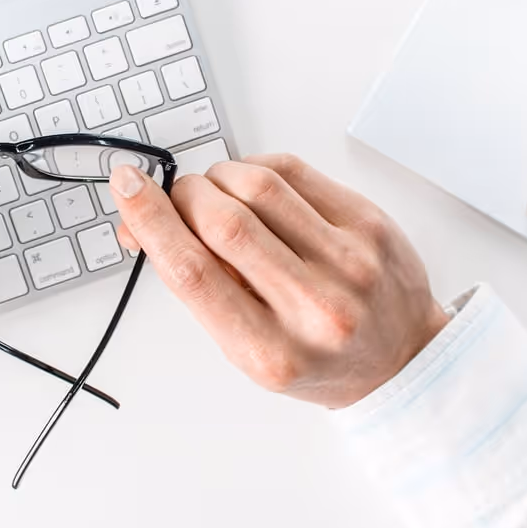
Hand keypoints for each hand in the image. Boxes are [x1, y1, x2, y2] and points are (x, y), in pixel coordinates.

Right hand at [111, 154, 447, 408]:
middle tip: (179, 198)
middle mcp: (313, 308)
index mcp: (269, 350)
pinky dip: (257, 168)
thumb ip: (198, 285)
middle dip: (185, 196)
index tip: (127, 187)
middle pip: (223, 222)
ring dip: (220, 178)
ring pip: (258, 186)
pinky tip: (253, 187)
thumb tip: (144, 223)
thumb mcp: (246, 347)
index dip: (150, 219)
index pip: (192, 271)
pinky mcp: (369, 223)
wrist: (399, 359)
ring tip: (218, 194)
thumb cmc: (316, 356)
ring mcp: (349, 262)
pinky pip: (295, 171)